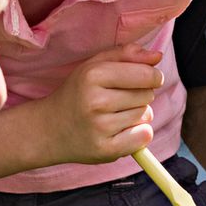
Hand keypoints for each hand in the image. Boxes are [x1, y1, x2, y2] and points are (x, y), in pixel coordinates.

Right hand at [39, 43, 162, 164]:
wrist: (47, 130)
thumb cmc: (76, 94)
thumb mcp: (93, 66)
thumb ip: (126, 55)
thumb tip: (157, 56)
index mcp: (94, 75)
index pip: (146, 75)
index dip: (153, 76)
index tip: (147, 79)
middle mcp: (96, 101)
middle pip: (147, 95)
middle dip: (140, 95)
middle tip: (118, 100)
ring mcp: (100, 127)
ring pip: (146, 116)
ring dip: (137, 115)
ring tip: (114, 116)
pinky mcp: (105, 150)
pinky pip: (144, 137)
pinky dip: (139, 134)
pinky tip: (120, 131)